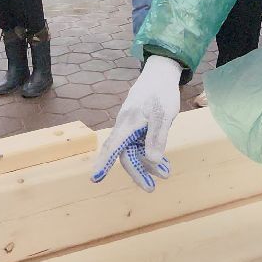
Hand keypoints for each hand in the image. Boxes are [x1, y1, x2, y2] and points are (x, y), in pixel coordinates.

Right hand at [91, 55, 182, 190]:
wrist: (161, 73)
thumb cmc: (161, 92)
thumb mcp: (163, 115)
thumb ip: (157, 137)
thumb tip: (152, 159)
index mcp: (128, 124)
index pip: (113, 147)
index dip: (104, 163)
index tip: (96, 179)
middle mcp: (126, 127)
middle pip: (126, 155)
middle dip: (138, 173)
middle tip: (151, 188)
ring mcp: (132, 127)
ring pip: (135, 151)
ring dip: (148, 164)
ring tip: (166, 174)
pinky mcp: (139, 126)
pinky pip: (141, 145)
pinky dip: (151, 154)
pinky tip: (163, 162)